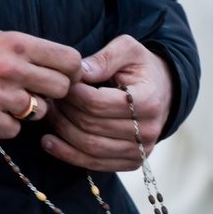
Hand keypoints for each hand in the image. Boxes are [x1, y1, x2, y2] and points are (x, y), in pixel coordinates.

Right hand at [0, 29, 81, 137]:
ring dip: (29, 110)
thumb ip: (28, 51)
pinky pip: (16, 129)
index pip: (69, 60)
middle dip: (54, 92)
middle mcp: (11, 68)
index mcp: (16, 43)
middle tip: (38, 91)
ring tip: (7, 99)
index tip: (68, 76)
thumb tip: (64, 67)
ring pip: (40, 112)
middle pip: (62, 88)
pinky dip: (6, 124)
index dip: (73, 71)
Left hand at [42, 35, 172, 171]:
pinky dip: (68, 155)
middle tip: (50, 98)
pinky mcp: (132, 163)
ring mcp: (141, 150)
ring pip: (89, 148)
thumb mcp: (127, 50)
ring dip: (62, 132)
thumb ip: (104, 58)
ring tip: (49, 115)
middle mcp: (147, 131)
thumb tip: (79, 72)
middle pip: (91, 126)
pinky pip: (94, 163)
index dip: (72, 94)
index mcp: (147, 101)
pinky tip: (49, 143)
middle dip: (64, 111)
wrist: (164, 92)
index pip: (97, 103)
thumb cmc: (141, 68)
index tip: (60, 84)